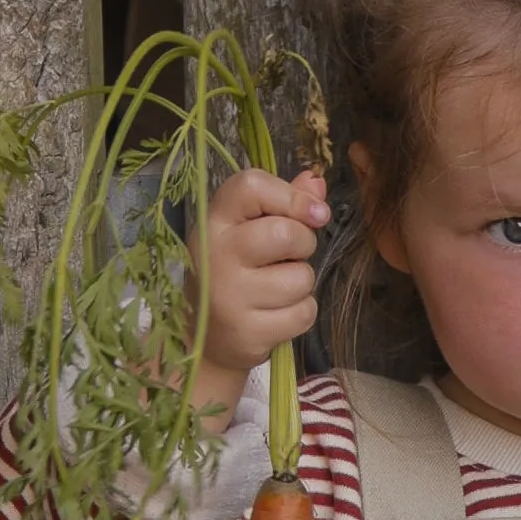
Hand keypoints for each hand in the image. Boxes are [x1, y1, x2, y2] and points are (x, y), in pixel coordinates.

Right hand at [194, 166, 326, 422]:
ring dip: (302, 283)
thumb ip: (283, 203)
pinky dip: (301, 313)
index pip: (252, 186)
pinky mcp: (246, 332)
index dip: (292, 196)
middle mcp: (215, 254)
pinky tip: (277, 314)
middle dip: (304, 244)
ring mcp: (228, 295)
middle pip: (285, 233)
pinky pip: (303, 313)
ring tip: (277, 289)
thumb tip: (316, 181)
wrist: (205, 338)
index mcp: (214, 221)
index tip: (314, 213)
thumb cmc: (234, 274)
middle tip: (289, 257)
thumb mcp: (247, 232)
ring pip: (301, 277)